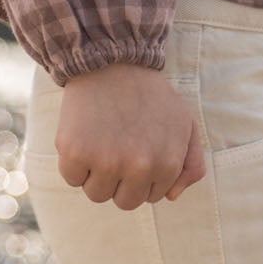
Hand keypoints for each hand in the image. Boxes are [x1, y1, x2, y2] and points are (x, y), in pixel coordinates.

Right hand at [54, 61, 203, 207]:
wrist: (112, 61)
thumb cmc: (150, 95)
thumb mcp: (185, 123)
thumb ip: (191, 164)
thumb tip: (172, 197)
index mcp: (166, 164)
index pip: (149, 196)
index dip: (140, 177)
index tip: (135, 152)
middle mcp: (138, 167)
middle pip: (123, 201)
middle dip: (119, 181)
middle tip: (115, 150)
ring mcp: (106, 162)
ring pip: (96, 194)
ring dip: (96, 175)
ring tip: (100, 142)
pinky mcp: (76, 153)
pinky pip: (72, 178)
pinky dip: (74, 164)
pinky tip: (83, 137)